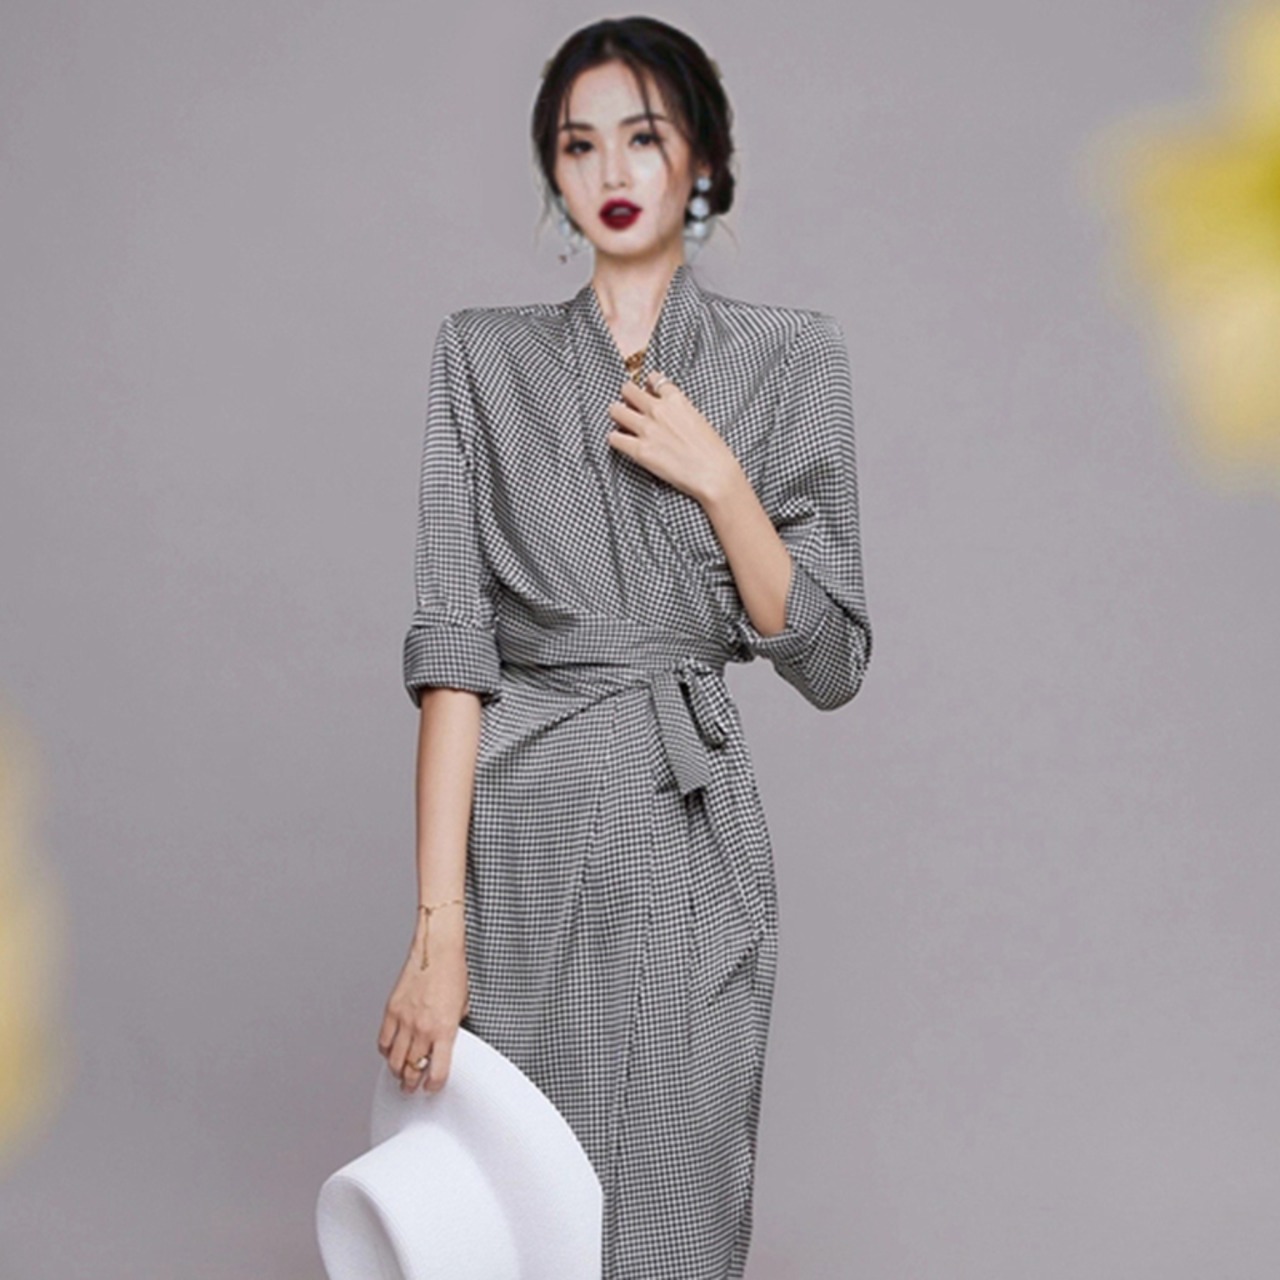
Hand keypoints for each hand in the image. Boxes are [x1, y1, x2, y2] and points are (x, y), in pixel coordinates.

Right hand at [377, 917, 468, 1092]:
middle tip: (411, 1088)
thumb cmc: (454, 973)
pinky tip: (391, 1052)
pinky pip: (384, 1041)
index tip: (432, 1087)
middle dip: (411, 1084)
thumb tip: (448, 1042)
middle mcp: (422, 1029)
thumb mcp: (463, 1007)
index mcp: (444, 1030)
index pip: (437, 1072)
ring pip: (394, 1060)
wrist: (437, 950)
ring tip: (400, 1075)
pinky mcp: (391, 1010)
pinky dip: (386, 1051)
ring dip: (397, 1071)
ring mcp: (404, 1020)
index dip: (433, 1085)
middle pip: (411, 1070)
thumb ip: (454, 1028)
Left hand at [605, 371, 740, 504]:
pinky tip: (623, 443)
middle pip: (628, 390)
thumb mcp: (699, 419)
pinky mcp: (639, 450)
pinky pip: (613, 438)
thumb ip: (680, 411)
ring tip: (622, 423)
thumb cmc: (713, 451)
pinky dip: (615, 439)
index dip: (648, 385)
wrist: (714, 473)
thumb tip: (670, 414)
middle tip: (629, 407)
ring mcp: (647, 429)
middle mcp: (658, 410)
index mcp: (676, 399)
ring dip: (617, 415)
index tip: (648, 392)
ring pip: (615, 410)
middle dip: (627, 397)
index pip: (654, 379)